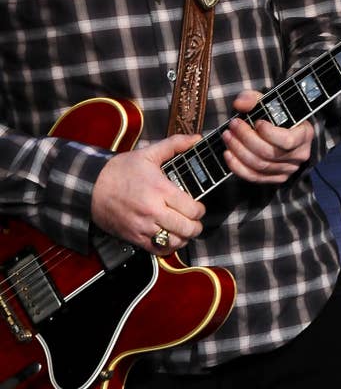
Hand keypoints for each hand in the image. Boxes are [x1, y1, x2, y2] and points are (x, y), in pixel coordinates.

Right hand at [91, 134, 205, 253]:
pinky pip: (157, 249)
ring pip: (173, 242)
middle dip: (196, 226)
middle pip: (186, 228)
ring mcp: (143, 226)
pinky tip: (170, 239)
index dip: (200, 211)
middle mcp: (153, 210)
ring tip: (186, 231)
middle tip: (197, 222)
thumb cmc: (120, 170)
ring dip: (184, 238)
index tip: (200, 208)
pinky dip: (168, 247)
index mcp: (160, 189)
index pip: (191, 209)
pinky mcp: (134, 238)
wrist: (92, 187)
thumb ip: (175, 144)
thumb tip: (196, 138)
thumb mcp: (148, 153)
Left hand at [222, 89, 313, 183]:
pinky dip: (238, 167)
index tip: (257, 122)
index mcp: (304, 134)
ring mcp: (287, 170)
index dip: (269, 133)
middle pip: (269, 153)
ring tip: (227, 136)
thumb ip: (254, 99)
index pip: (287, 140)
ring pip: (260, 166)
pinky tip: (228, 154)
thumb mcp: (269, 102)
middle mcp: (299, 155)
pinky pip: (254, 177)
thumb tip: (240, 104)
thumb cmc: (276, 115)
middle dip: (246, 138)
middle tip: (233, 125)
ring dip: (238, 151)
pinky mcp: (275, 179)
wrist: (280, 129)